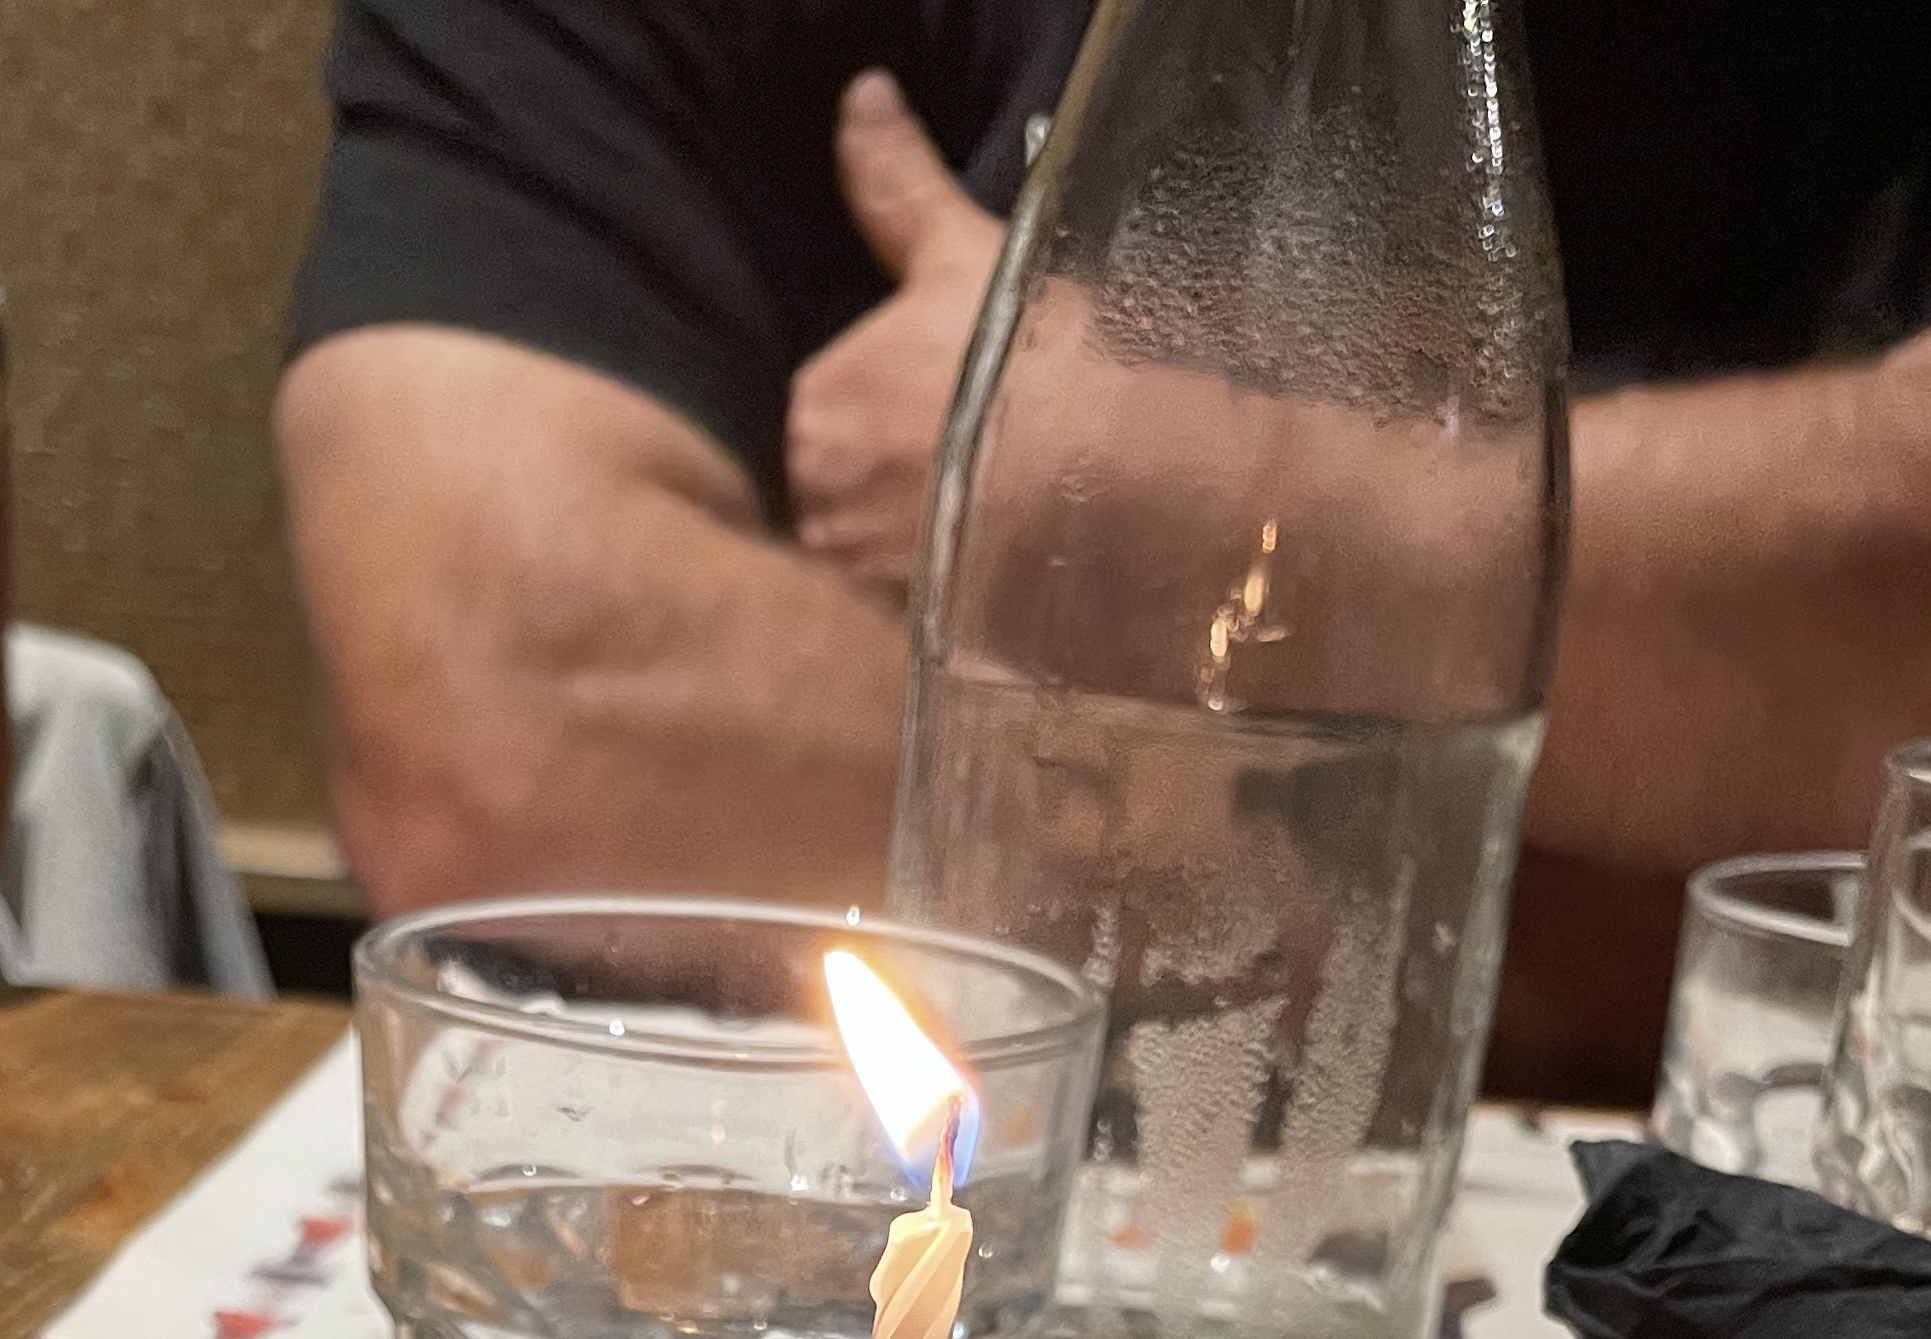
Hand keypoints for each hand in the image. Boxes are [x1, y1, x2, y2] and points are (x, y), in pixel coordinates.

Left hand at [786, 73, 1003, 604]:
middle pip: (821, 499)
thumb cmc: (1040, 370)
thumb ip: (895, 190)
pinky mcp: (895, 642)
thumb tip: (861, 104)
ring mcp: (852, 582)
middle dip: (870, 497)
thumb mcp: (963, 260)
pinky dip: (914, 614)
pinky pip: (884, 629)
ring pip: (851, 567)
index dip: (865, 428)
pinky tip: (968, 592)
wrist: (1122, 489)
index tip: (919, 431)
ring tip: (962, 541)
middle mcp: (812, 503)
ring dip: (892, 557)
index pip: (808, 424)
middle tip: (947, 487)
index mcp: (811, 410)